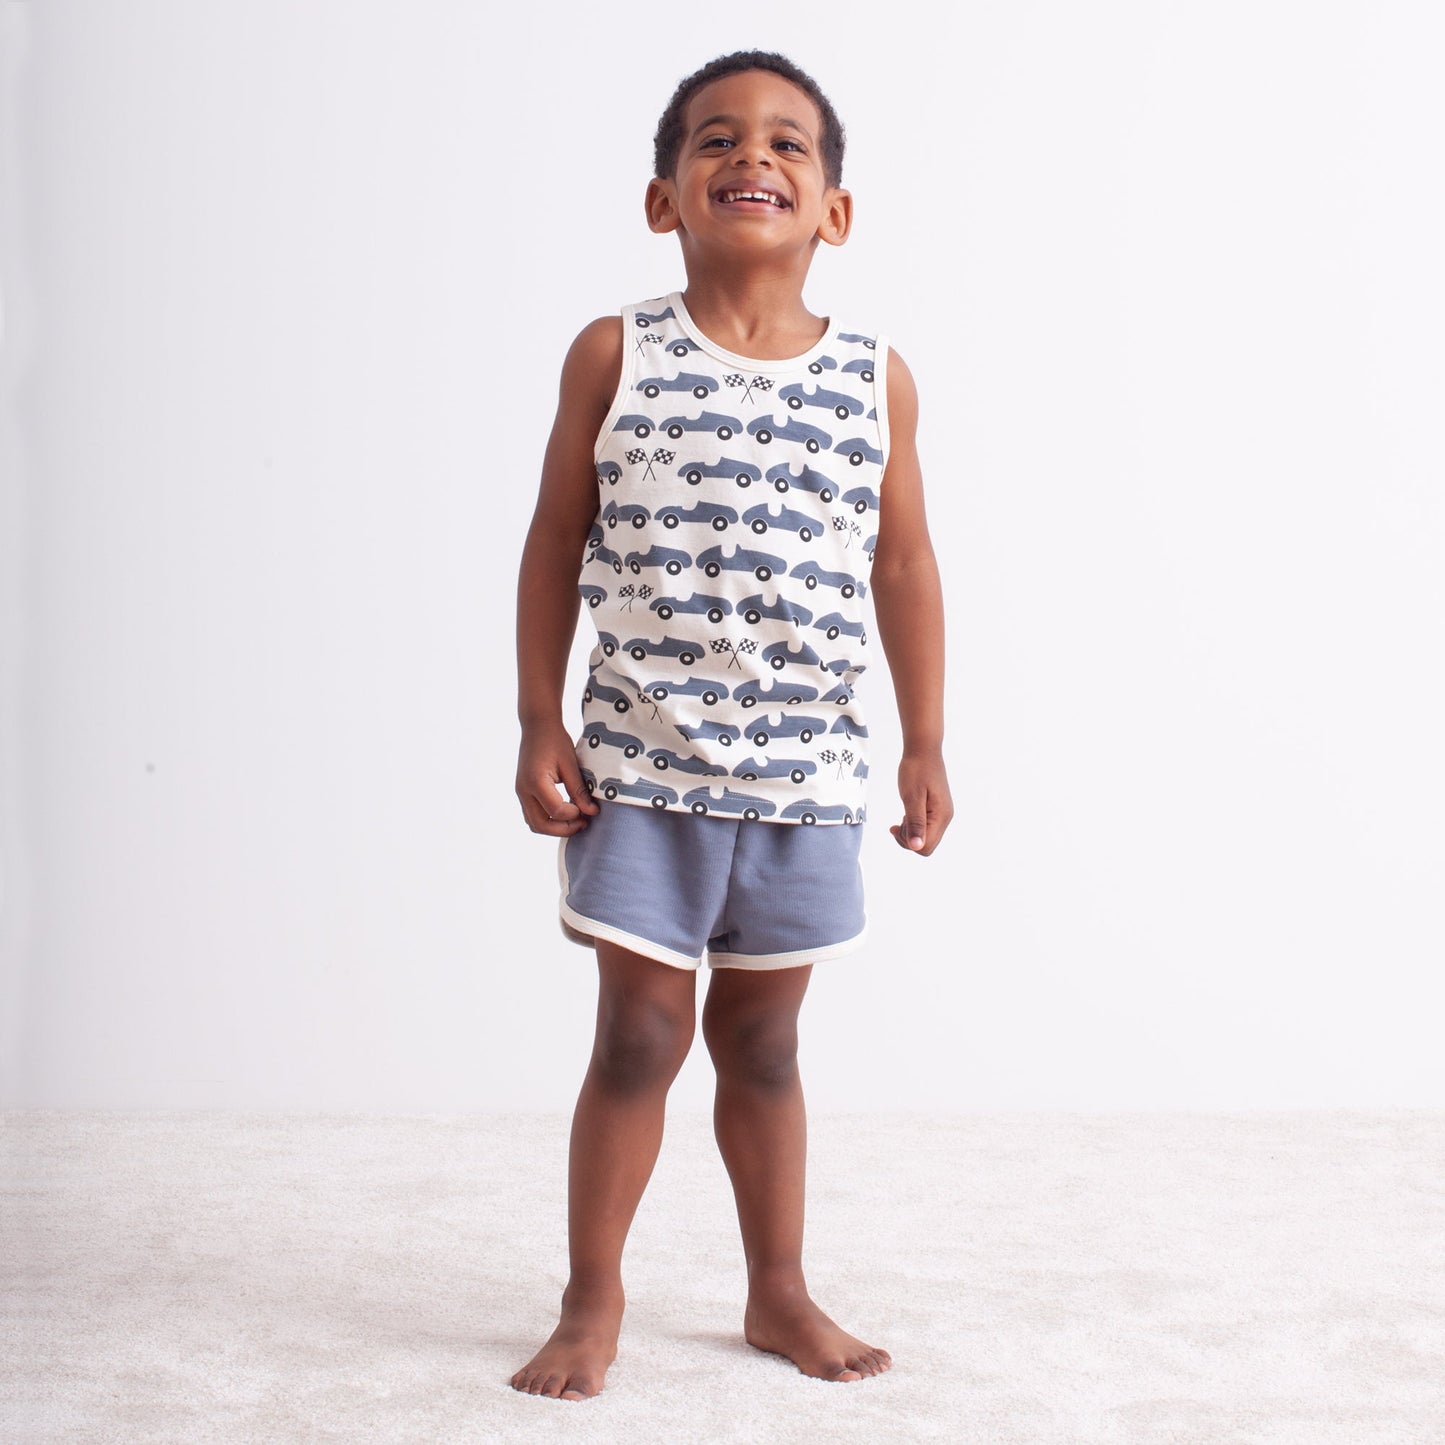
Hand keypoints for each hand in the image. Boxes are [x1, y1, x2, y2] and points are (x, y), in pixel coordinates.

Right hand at [515, 720, 600, 835]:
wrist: (537, 727)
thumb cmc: (555, 741)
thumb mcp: (571, 764)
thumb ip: (579, 790)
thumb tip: (592, 812)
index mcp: (535, 782)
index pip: (556, 811)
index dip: (574, 815)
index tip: (589, 809)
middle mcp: (524, 790)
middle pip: (541, 825)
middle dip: (564, 829)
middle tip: (584, 823)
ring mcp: (520, 792)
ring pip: (534, 824)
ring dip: (555, 828)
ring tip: (576, 820)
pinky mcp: (523, 792)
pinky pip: (532, 816)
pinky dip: (547, 821)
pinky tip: (565, 814)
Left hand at [889, 749, 952, 855]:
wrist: (923, 750)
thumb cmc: (916, 770)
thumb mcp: (912, 797)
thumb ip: (915, 823)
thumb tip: (917, 847)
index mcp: (941, 816)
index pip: (926, 847)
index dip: (909, 842)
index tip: (897, 825)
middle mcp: (945, 818)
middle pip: (926, 845)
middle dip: (908, 838)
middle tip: (897, 822)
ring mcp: (942, 813)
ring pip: (925, 837)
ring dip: (910, 831)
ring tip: (903, 814)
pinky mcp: (937, 809)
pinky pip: (926, 826)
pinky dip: (913, 824)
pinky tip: (907, 814)